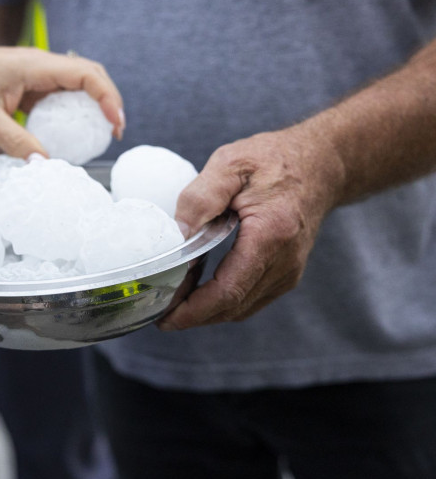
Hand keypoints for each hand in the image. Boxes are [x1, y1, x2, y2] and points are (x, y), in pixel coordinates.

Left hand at [0, 47, 124, 157]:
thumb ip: (14, 142)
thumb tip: (45, 166)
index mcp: (32, 65)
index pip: (85, 74)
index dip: (107, 97)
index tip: (115, 125)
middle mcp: (38, 66)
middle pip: (88, 76)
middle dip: (107, 102)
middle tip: (115, 133)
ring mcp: (32, 76)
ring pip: (74, 87)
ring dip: (89, 108)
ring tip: (99, 136)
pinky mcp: (24, 89)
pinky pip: (55, 99)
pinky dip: (67, 115)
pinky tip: (68, 136)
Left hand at [157, 124, 344, 329]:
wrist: (321, 164)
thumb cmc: (274, 159)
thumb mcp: (230, 164)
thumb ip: (199, 198)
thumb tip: (176, 235)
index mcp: (270, 235)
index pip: (228, 291)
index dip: (193, 310)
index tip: (164, 318)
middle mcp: (285, 262)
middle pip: (232, 307)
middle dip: (191, 315)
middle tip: (156, 307)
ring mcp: (289, 272)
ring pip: (240, 308)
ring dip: (205, 311)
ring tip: (172, 297)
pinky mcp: (287, 274)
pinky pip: (249, 299)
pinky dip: (221, 300)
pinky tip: (197, 288)